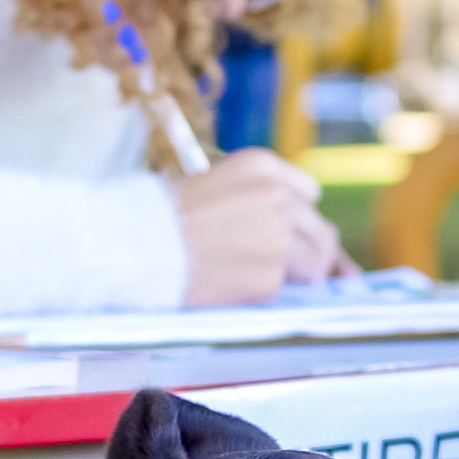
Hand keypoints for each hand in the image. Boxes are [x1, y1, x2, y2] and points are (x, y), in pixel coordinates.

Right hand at [175, 148, 349, 304]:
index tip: (285, 232)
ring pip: (314, 261)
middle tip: (293, 268)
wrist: (139, 245)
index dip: (297, 217)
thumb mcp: (215, 184)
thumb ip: (258, 199)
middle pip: (319, 229)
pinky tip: (235, 285)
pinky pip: (283, 288)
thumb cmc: (165, 216)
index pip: (308, 194)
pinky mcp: (271, 275)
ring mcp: (279, 237)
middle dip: (308, 250)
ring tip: (266, 278)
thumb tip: (298, 230)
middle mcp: (278, 197)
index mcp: (264, 167)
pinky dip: (265, 292)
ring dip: (299, 274)